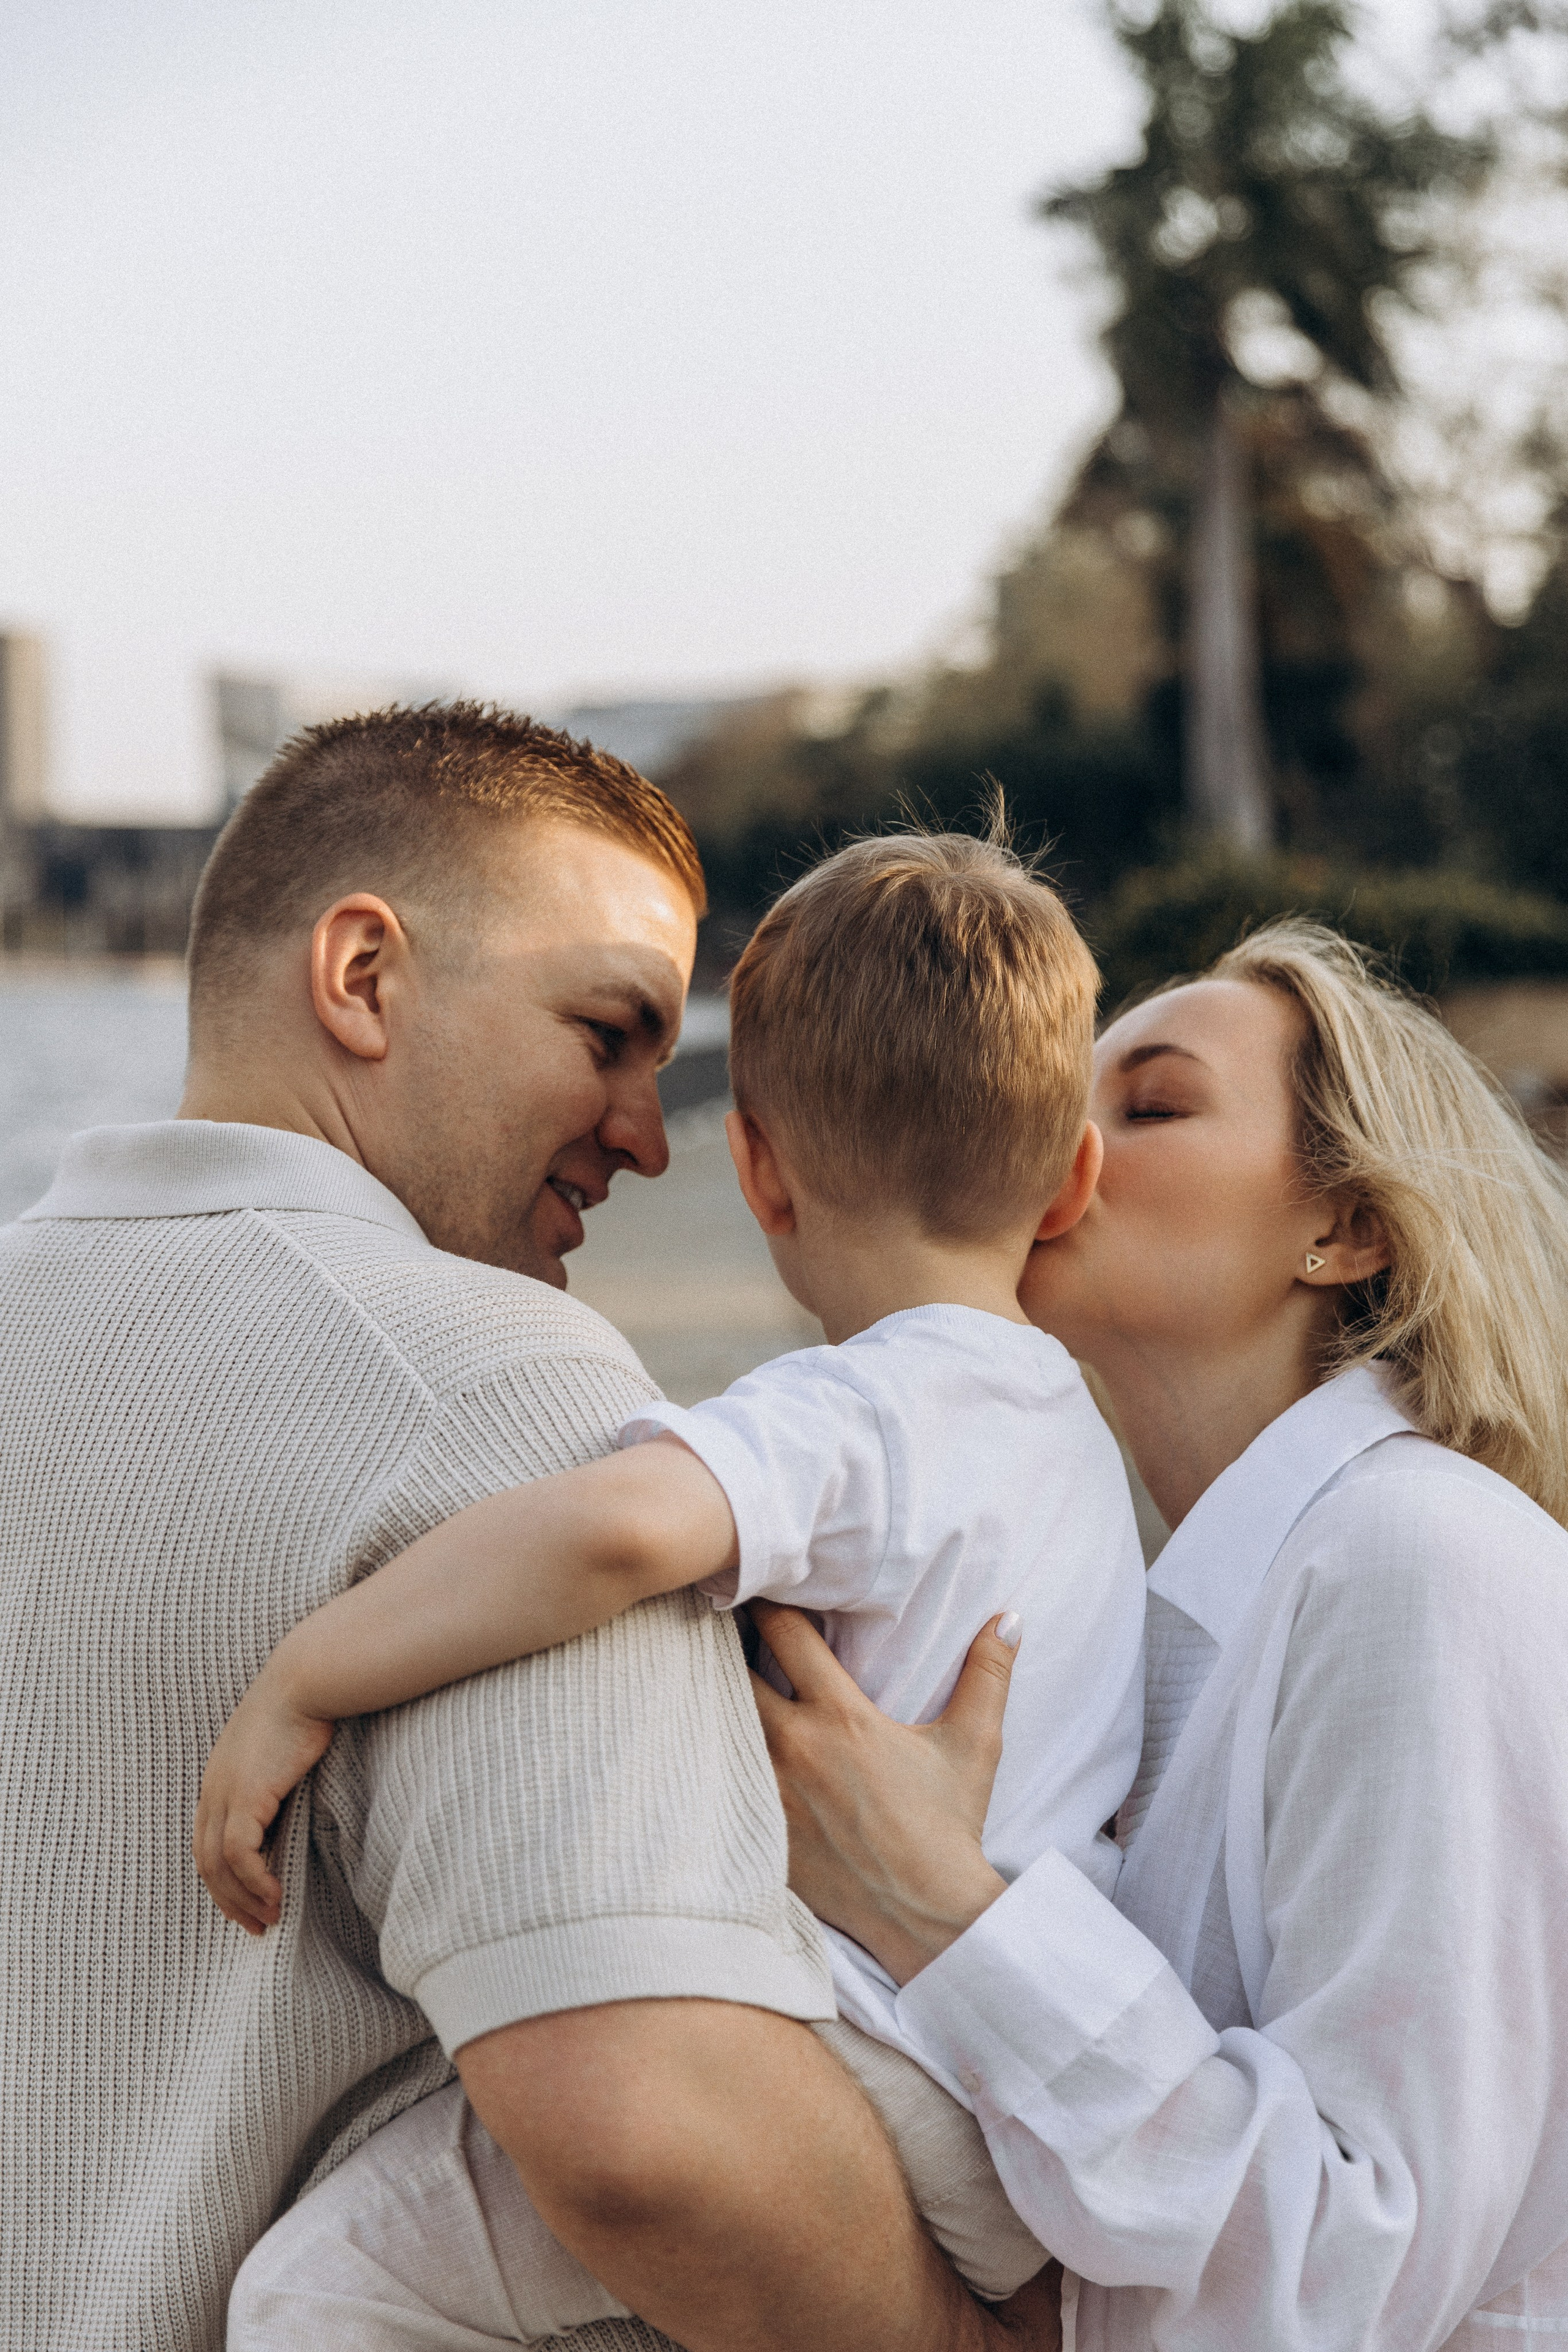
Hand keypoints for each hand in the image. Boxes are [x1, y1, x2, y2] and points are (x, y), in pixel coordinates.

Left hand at [192, 1670, 336, 1932]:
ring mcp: (225, 1793)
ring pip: (219, 1866)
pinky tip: (276, 1897)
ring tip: (269, 1920)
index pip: (207, 1841)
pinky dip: (255, 1882)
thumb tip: (297, 1811)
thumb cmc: (307, 1709)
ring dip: (243, 1899)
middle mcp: (214, 1788)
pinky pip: (241, 1855)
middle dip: (228, 1900)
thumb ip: (281, 1782)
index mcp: (219, 1777)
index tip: (247, 1902)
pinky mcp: (245, 1797)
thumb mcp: (285, 1751)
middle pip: (206, 1861)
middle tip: (254, 1926)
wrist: (308, 1679)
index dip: (223, 1878)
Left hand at [749, 1601, 1018, 1985]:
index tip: (760, 1590)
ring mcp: (769, 1790)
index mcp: (841, 1716)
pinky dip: (715, 1757)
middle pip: (732, 1670)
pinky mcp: (758, 1829)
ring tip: (707, 1680)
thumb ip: (987, 1673)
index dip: (768, 1602)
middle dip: (725, 1646)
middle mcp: (794, 1746)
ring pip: (716, 1722)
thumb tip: (1010, 1617)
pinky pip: (717, 1779)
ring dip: (716, 1699)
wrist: (924, 1912)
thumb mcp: (974, 1744)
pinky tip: (711, 1745)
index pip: (786, 1632)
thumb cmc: (948, 1825)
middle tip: (719, 1629)